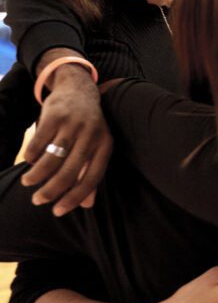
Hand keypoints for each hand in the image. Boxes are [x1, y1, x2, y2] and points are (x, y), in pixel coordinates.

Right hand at [22, 65, 111, 216]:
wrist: (79, 91)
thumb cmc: (87, 127)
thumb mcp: (95, 147)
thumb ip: (90, 174)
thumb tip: (87, 205)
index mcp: (105, 145)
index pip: (92, 177)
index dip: (75, 197)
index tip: (58, 212)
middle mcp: (92, 135)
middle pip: (69, 171)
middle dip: (50, 190)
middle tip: (37, 201)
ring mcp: (73, 124)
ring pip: (52, 158)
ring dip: (37, 175)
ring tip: (28, 182)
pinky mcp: (55, 115)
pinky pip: (39, 142)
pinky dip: (32, 155)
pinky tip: (29, 160)